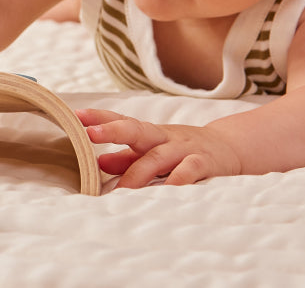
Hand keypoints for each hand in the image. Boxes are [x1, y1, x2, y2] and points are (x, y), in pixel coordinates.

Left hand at [77, 109, 240, 186]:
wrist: (229, 148)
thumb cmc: (182, 152)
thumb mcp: (153, 152)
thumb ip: (127, 158)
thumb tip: (99, 160)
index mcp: (149, 134)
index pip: (121, 121)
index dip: (99, 117)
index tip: (76, 116)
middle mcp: (164, 137)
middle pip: (136, 130)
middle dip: (112, 130)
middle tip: (90, 134)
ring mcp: (184, 149)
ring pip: (158, 155)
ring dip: (139, 170)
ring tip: (122, 188)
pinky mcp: (204, 163)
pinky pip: (190, 169)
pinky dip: (179, 179)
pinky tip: (169, 189)